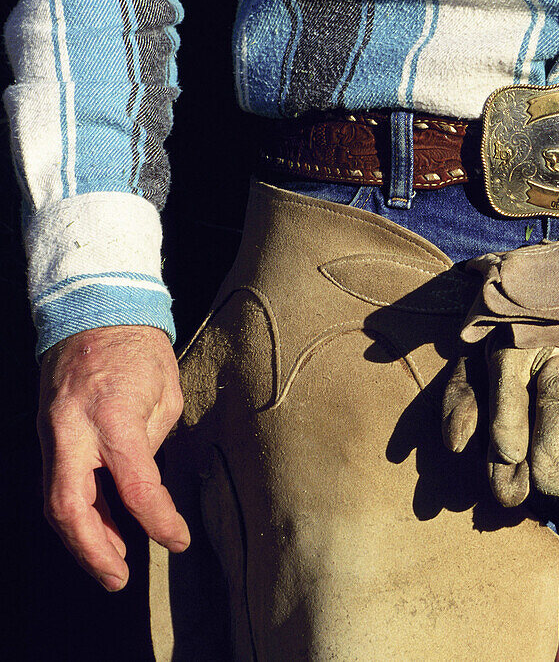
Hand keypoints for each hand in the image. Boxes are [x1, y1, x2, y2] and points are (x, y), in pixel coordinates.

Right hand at [38, 325, 189, 590]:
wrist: (93, 311)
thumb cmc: (140, 351)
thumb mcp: (165, 395)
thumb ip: (152, 444)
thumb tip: (145, 488)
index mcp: (112, 415)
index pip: (134, 483)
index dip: (156, 519)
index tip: (178, 540)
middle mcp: (73, 429)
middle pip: (70, 505)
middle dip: (94, 549)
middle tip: (119, 577)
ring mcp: (53, 432)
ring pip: (57, 500)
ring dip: (84, 537)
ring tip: (113, 563)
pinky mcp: (49, 434)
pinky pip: (59, 482)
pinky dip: (79, 511)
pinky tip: (101, 528)